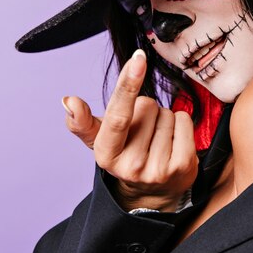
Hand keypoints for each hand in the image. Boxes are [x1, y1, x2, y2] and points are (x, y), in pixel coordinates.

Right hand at [62, 49, 197, 211]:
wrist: (153, 193)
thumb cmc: (125, 154)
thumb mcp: (100, 140)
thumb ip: (82, 121)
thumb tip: (68, 101)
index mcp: (106, 155)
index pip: (118, 115)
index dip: (128, 84)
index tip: (138, 58)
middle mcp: (131, 166)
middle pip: (148, 106)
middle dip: (146, 110)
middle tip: (142, 132)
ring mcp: (158, 169)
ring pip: (167, 113)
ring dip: (163, 119)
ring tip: (156, 139)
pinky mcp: (182, 167)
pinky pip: (184, 121)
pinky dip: (180, 123)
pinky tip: (172, 141)